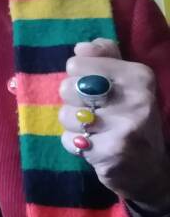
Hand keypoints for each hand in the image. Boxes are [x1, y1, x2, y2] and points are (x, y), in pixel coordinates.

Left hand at [59, 38, 169, 208]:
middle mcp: (136, 99)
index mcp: (138, 76)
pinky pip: (69, 140)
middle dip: (74, 101)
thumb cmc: (132, 117)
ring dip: (74, 125)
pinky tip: (94, 146)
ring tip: (95, 130)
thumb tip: (81, 48)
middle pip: (67, 88)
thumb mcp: (127, 82)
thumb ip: (104, 58)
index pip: (77, 63)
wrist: (151, 168)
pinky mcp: (110, 153)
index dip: (78, 77)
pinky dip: (75, 144)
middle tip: (94, 111)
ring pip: (66, 115)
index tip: (95, 89)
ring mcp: (124, 127)